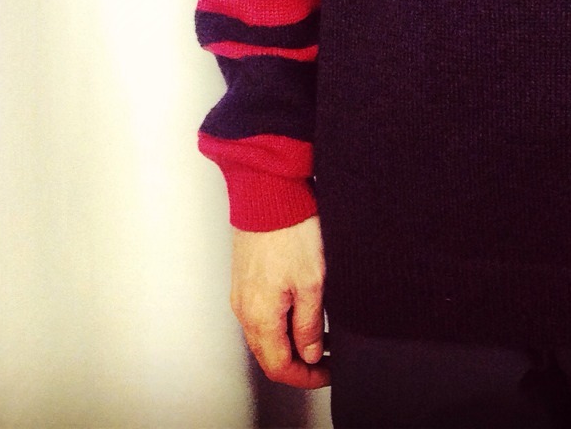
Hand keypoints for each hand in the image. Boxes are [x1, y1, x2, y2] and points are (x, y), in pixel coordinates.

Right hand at [230, 214, 330, 388]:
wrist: (268, 193)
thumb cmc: (290, 230)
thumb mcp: (312, 281)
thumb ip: (309, 323)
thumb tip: (311, 353)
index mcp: (260, 316)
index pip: (279, 366)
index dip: (306, 377)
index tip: (328, 373)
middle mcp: (245, 309)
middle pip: (269, 354)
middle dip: (299, 362)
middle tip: (327, 358)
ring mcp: (242, 293)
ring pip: (265, 334)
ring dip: (290, 342)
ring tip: (321, 335)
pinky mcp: (245, 278)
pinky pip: (261, 314)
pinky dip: (281, 322)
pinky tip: (302, 311)